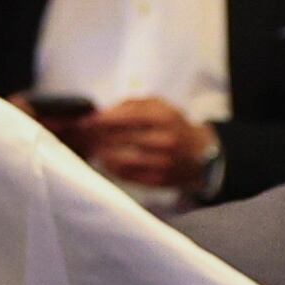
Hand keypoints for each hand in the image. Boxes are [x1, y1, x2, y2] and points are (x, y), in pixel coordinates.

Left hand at [72, 97, 213, 197]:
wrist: (201, 154)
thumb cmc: (173, 125)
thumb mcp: (159, 106)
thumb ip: (131, 104)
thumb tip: (102, 113)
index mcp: (163, 118)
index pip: (125, 118)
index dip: (101, 120)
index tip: (85, 121)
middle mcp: (163, 140)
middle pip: (119, 139)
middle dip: (96, 137)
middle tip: (82, 136)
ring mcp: (162, 163)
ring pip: (120, 160)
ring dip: (101, 154)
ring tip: (92, 148)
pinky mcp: (158, 180)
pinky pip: (127, 175)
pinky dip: (111, 168)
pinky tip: (105, 161)